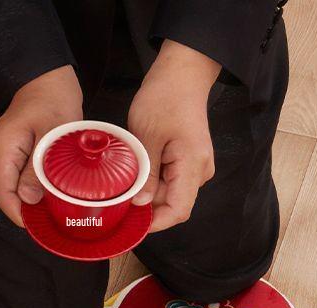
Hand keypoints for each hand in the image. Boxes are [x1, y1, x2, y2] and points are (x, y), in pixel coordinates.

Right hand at [0, 65, 82, 225]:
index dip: (17, 214)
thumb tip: (28, 201)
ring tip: (50, 203)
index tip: (37, 226)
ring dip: (27, 198)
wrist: (47, 80)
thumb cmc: (54, 102)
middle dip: (24, 208)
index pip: (2, 193)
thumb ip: (38, 170)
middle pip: (4, 193)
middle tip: (50, 216)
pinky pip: (12, 178)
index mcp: (2, 148)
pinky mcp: (4, 154)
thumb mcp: (52, 136)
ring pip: (8, 187)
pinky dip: (27, 187)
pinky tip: (44, 188)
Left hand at [128, 40, 220, 232]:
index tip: (131, 225)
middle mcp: (199, 171)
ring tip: (122, 189)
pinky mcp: (187, 161)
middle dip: (146, 210)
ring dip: (146, 196)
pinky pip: (169, 182)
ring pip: (169, 195)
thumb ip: (146, 174)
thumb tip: (140, 204)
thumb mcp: (147, 136)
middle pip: (172, 205)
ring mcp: (195, 167)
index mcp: (193, 165)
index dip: (155, 223)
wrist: (182, 73)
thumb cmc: (165, 97)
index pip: (178, 210)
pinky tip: (133, 178)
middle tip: (117, 207)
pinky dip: (151, 185)